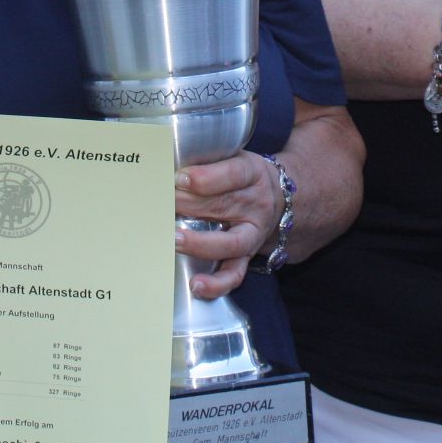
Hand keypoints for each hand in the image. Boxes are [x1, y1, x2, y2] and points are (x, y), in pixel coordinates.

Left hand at [174, 153, 283, 299]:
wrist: (280, 198)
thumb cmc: (243, 177)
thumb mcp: (234, 158)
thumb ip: (207, 160)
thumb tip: (166, 163)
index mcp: (252, 173)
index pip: (233, 174)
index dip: (206, 177)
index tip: (179, 178)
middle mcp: (256, 205)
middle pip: (225, 205)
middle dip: (189, 205)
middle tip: (161, 204)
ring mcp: (253, 234)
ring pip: (230, 243)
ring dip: (200, 243)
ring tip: (174, 240)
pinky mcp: (247, 257)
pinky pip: (235, 274)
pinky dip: (216, 283)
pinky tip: (196, 285)